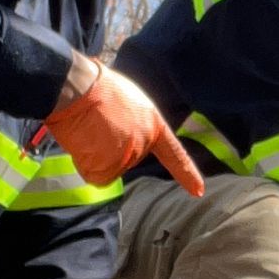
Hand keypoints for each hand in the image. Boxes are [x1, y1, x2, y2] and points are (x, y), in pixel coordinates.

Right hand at [41, 60, 204, 194]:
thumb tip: (117, 131)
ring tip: (88, 129)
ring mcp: (128, 156)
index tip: (198, 191)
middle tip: (96, 124)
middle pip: (126, 159)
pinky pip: (95, 172)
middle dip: (108, 146)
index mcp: (153, 123)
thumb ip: (134, 121)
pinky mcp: (110, 166)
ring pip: (108, 166)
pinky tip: (83, 142)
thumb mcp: (129, 100)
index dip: (186, 173)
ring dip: (94, 152)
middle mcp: (145, 142)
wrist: (80, 88)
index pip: (174, 153)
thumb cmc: (98, 88)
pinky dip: (85, 161)